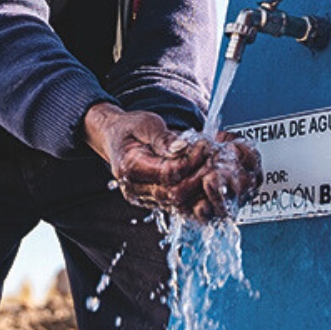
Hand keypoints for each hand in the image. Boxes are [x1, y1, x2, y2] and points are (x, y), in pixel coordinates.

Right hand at [83, 104, 261, 221]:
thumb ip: (163, 137)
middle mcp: (134, 188)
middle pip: (175, 194)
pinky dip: (194, 195)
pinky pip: (177, 205)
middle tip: (215, 159)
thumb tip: (181, 148)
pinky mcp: (152, 201)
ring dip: (200, 188)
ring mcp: (143, 198)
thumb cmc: (130, 128)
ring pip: (179, 204)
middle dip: (200, 178)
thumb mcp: (146, 123)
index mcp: (129, 167)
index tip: (205, 147)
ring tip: (213, 169)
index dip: (191, 162)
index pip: (168, 173)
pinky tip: (205, 180)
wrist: (115, 138)